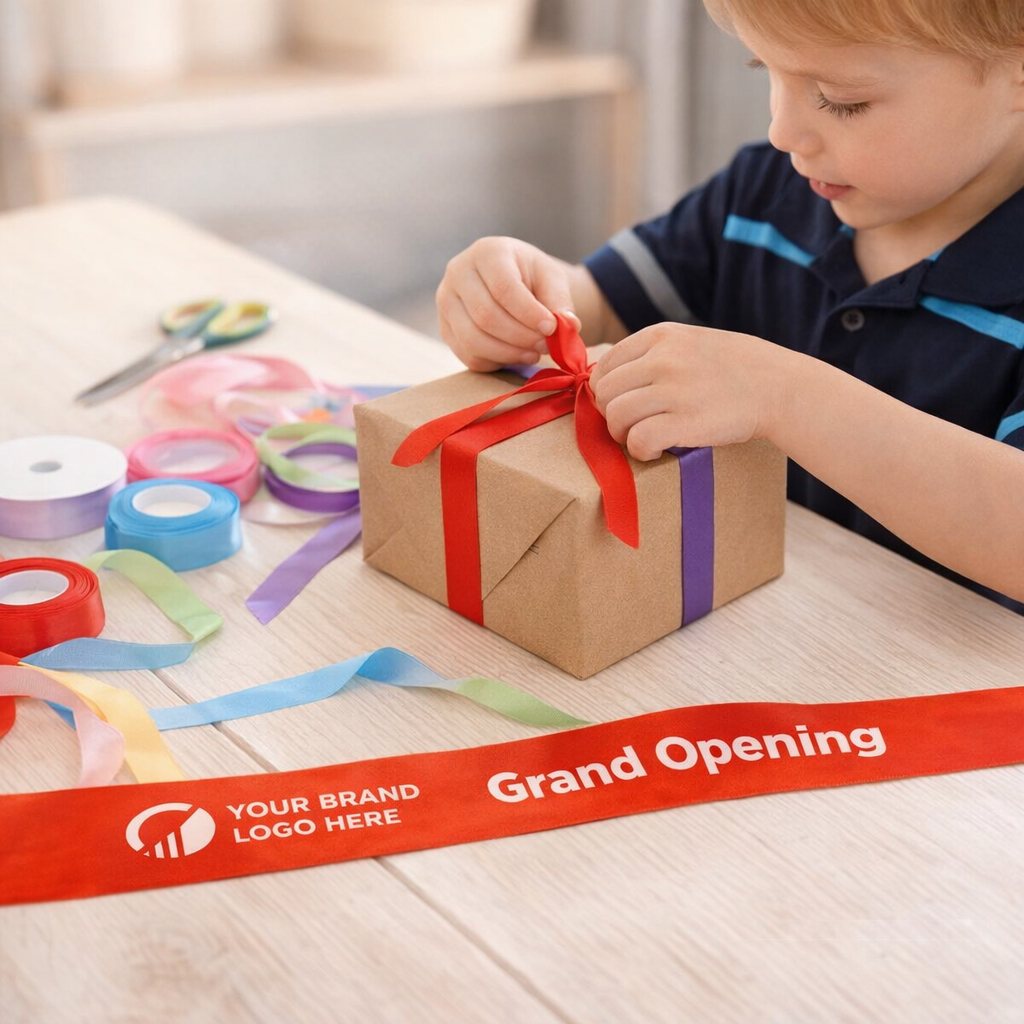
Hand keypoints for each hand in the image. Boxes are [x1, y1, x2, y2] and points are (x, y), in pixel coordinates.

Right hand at [436, 236, 578, 371]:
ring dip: (509, 353)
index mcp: (487, 252)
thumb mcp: (551, 279)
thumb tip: (570, 326)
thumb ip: (560, 301)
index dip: (529, 313)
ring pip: (474, 340)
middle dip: (521, 337)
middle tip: (546, 345)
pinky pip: (468, 355)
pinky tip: (516, 355)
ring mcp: (446, 302)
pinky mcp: (445, 328)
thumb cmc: (531, 277)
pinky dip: (496, 361)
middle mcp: (458, 273)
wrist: (509, 281)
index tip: (552, 328)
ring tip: (533, 352)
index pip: (504, 288)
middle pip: (486, 316)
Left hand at [589, 323, 786, 460]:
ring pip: (616, 416)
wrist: (778, 386)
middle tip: (632, 426)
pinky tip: (657, 450)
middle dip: (611, 415)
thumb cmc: (733, 369)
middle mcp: (662, 359)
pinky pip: (639, 440)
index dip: (606, 393)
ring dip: (623, 435)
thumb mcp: (689, 343)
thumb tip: (605, 382)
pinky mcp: (686, 421)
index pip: (604, 366)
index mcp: (660, 336)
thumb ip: (651, 356)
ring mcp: (674, 389)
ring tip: (644, 438)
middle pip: (605, 393)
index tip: (624, 405)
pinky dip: (641, 451)